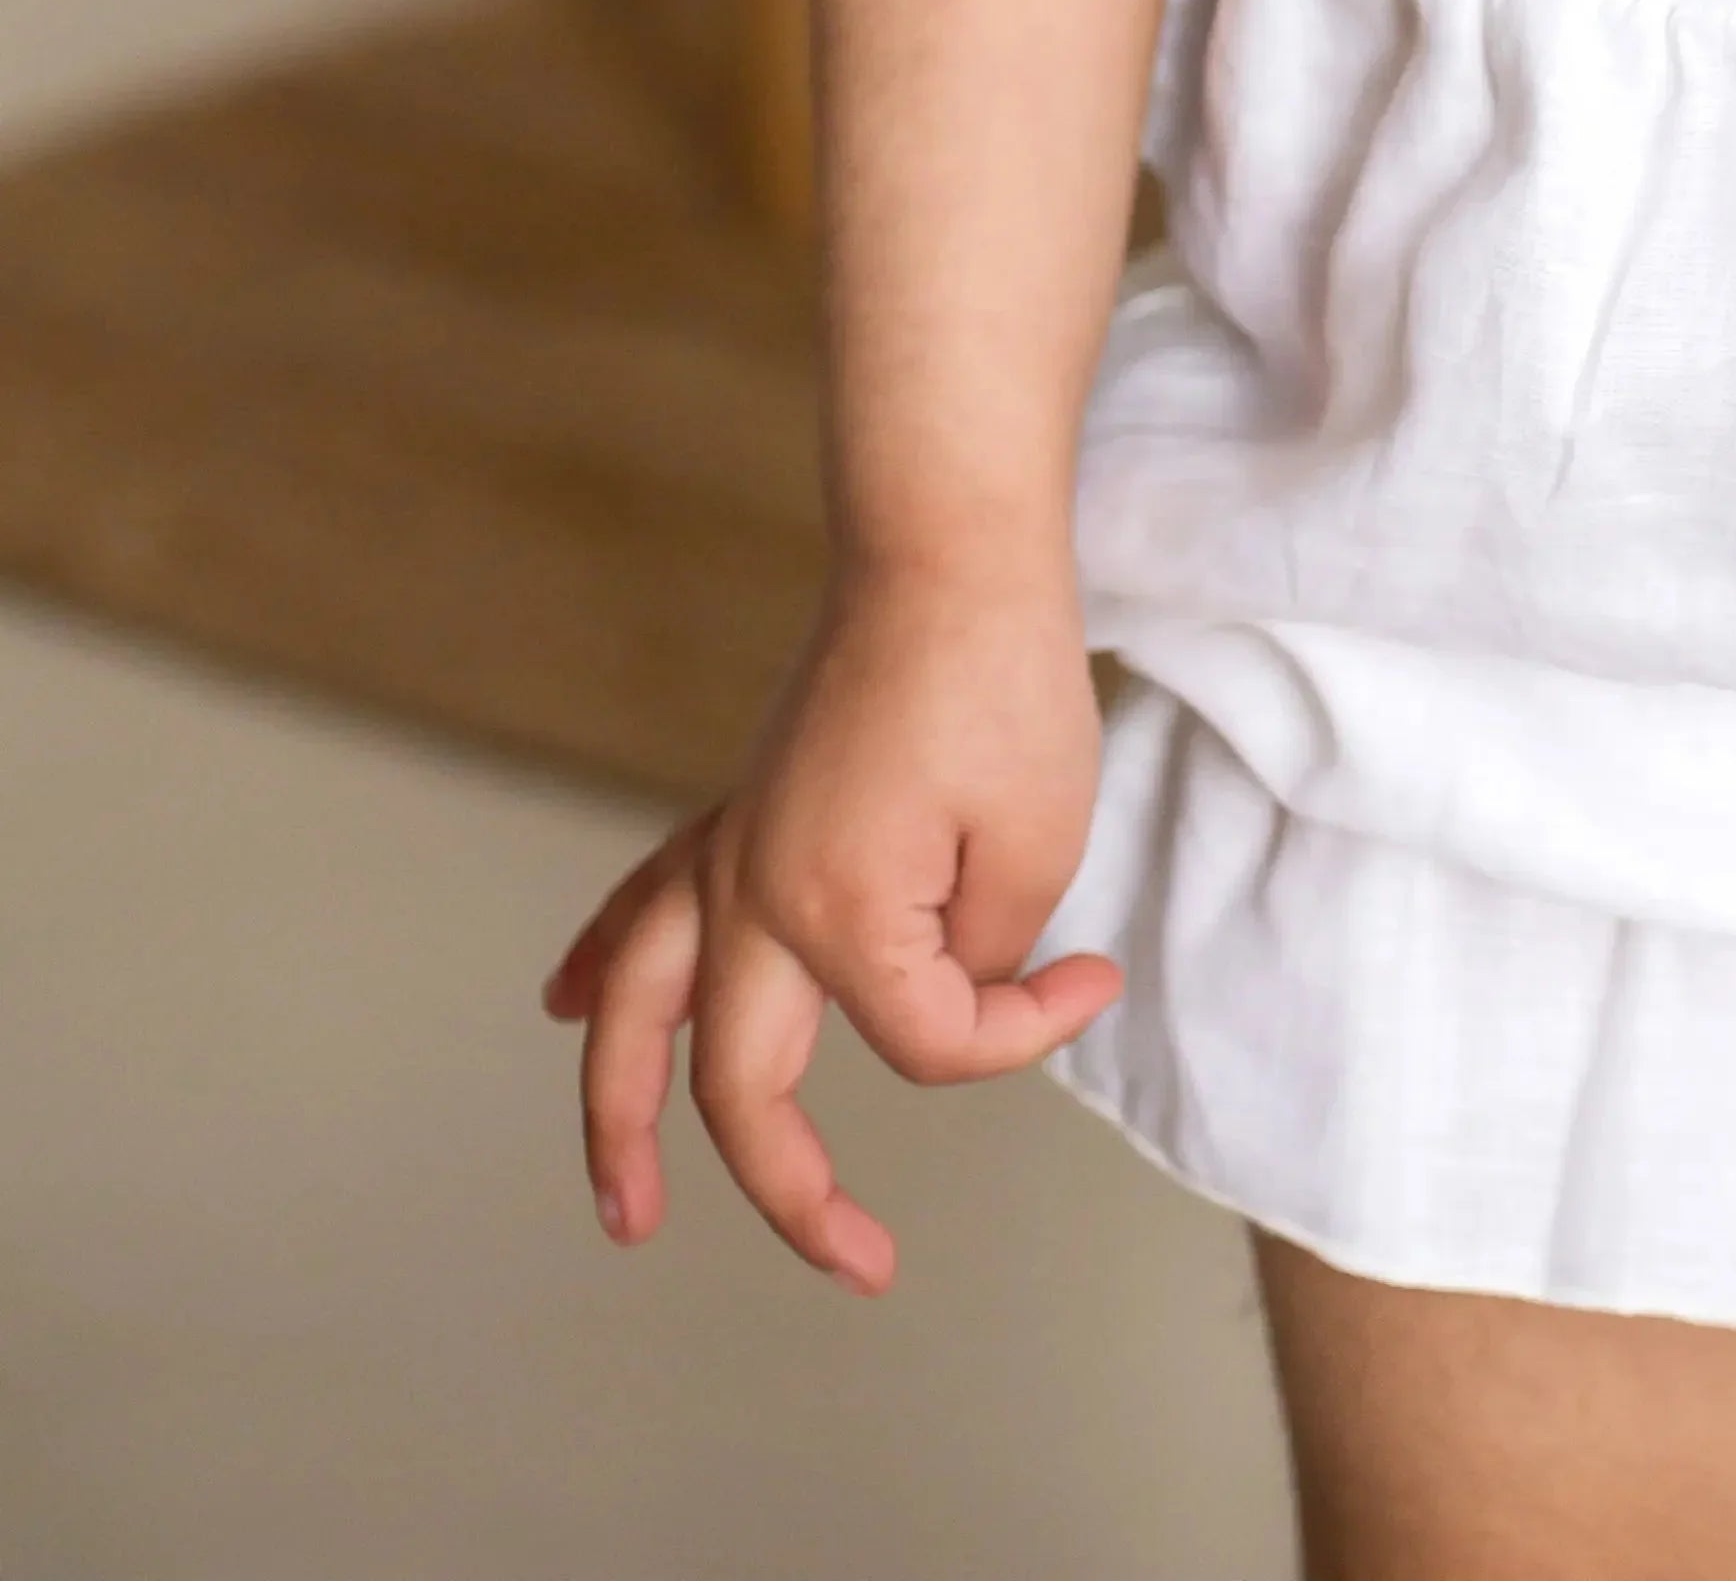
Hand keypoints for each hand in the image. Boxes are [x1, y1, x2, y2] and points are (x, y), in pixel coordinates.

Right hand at [541, 561, 1122, 1289]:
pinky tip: (570, 1006)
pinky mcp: (740, 810)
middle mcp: (754, 896)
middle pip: (739, 1085)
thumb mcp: (1035, 843)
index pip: (931, 1043)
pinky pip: (646, 908)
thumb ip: (975, 958)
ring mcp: (733, 850)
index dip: (1023, 1028)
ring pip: (638, 1010)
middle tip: (856, 1261)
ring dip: (615, 1114)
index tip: (1091, 974)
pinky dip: (604, 968)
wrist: (948, 548)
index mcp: (834, 914)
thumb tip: (938, 987)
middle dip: (789, 1192)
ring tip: (620, 1208)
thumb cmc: (1000, 679)